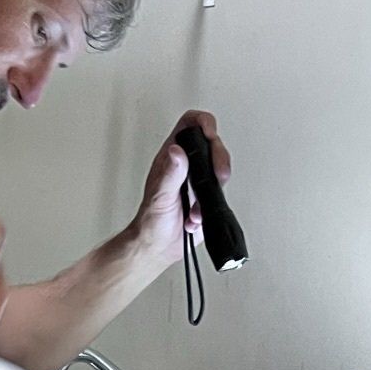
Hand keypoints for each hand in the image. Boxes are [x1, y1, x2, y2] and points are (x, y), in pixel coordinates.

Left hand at [129, 109, 232, 268]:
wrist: (159, 247)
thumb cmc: (151, 222)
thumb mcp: (160, 195)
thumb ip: (170, 173)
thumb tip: (176, 152)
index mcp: (172, 157)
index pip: (190, 124)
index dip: (203, 122)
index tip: (210, 134)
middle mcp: (186, 166)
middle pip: (211, 144)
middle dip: (219, 158)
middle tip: (218, 174)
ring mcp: (197, 181)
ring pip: (218, 168)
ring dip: (215, 186)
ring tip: (200, 204)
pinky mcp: (207, 197)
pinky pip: (219, 193)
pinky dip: (211, 206)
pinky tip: (197, 216)